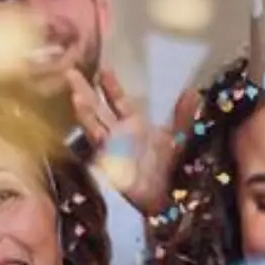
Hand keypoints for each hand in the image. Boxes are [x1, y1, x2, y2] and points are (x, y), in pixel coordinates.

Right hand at [65, 66, 198, 215]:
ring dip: (83, 109)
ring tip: (74, 93)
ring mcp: (112, 148)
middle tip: (71, 71)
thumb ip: (183, 115)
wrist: (170, 197)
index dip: (111, 86)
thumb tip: (193, 91)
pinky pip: (99, 146)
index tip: (103, 67)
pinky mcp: (111, 161)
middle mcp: (119, 134)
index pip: (118, 101)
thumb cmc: (173, 169)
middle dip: (85, 90)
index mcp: (134, 125)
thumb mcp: (180, 137)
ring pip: (93, 124)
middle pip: (97, 108)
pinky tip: (85, 123)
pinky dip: (91, 133)